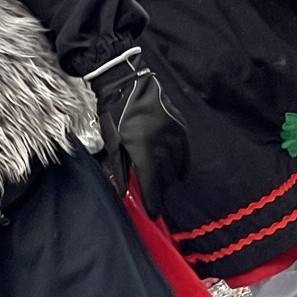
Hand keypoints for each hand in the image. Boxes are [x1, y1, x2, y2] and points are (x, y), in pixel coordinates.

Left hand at [89, 48, 189, 219]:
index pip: (151, 183)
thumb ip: (119, 169)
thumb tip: (125, 192)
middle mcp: (162, 143)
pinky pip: (185, 151)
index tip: (154, 214)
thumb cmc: (114, 113)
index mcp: (143, 148)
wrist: (126, 82)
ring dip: (169, 179)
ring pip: (175, 166)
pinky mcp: (179, 126)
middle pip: (164, 177)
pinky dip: (182, 164)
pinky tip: (179, 174)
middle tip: (155, 201)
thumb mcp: (112, 143)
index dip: (154, 201)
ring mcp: (173, 134)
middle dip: (160, 191)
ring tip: (163, 187)